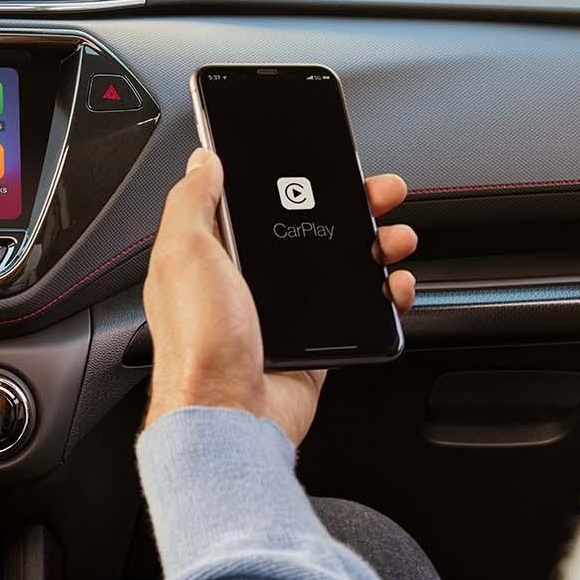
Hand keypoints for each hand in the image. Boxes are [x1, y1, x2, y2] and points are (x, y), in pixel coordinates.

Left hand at [142, 148, 417, 445]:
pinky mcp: (311, 347)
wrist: (229, 418)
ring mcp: (280, 317)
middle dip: (348, 207)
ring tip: (395, 237)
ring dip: (374, 246)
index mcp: (209, 257)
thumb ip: (192, 202)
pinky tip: (393, 284)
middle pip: (305, 231)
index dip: (286, 179)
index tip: (320, 161)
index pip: (252, 204)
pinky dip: (383, 297)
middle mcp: (243, 285)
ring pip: (337, 268)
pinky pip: (356, 313)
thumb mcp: (183, 254)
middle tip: (379, 194)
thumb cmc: (197, 345)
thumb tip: (203, 161)